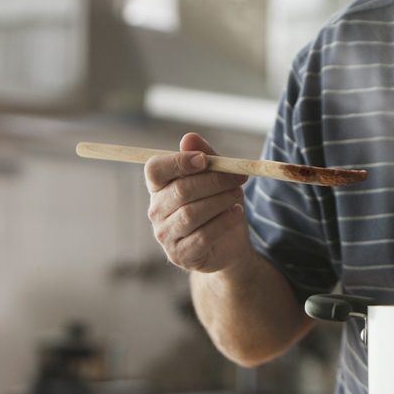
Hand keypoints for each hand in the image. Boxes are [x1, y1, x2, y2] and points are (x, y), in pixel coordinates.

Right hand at [145, 133, 250, 271]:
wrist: (229, 245)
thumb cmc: (219, 205)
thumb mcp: (217, 177)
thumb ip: (205, 156)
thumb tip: (190, 138)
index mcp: (159, 187)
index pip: (155, 169)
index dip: (178, 162)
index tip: (204, 160)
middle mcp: (156, 211)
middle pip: (181, 190)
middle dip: (214, 181)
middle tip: (239, 177)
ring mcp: (165, 235)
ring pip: (192, 213)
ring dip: (221, 201)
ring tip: (238, 195)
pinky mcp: (180, 255)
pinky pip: (202, 236)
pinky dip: (223, 222)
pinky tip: (236, 213)